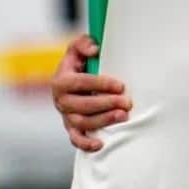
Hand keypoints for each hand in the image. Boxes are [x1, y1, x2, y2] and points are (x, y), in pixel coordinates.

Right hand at [52, 34, 130, 153]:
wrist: (71, 81)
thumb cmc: (79, 63)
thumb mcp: (77, 48)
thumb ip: (83, 43)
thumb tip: (95, 50)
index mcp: (61, 80)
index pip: (80, 83)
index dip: (101, 84)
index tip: (120, 85)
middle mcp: (60, 100)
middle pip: (82, 106)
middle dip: (106, 104)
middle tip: (127, 102)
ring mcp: (65, 116)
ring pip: (81, 123)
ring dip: (103, 121)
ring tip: (123, 116)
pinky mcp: (71, 128)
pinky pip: (75, 140)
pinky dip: (86, 144)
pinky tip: (101, 144)